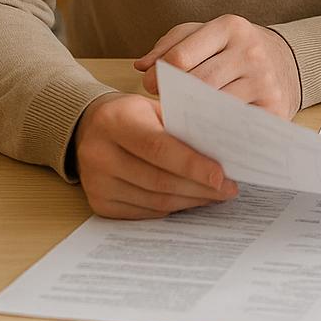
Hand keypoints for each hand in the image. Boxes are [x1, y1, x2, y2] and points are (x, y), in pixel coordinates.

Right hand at [72, 92, 237, 218]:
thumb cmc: (133, 115)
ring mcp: (96, 182)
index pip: (158, 148)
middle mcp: (99, 153)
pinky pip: (144, 212)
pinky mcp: (99, 203)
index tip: (222, 176)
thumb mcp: (154, 108)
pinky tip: (190, 200)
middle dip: (200, 187)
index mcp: (116, 121)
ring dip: (191, 200)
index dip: (193, 165)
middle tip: (229, 189)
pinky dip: (172, 209)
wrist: (91, 127)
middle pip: (159, 180)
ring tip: (215, 195)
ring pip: (154, 201)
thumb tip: (223, 153)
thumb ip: (182, 127)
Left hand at [134, 13, 301, 118]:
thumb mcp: (204, 34)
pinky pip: (236, 125)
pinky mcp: (274, 107)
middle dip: (175, 97)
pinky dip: (218, 130)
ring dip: (194, 116)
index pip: (181, 56)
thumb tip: (143, 67)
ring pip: (215, 106)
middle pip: (198, 84)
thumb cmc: (234, 49)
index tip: (152, 86)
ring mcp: (265, 80)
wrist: (286, 60)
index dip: (159, 75)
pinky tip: (207, 130)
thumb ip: (170, 45)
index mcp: (230, 27)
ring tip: (183, 118)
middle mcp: (251, 51)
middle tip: (166, 105)